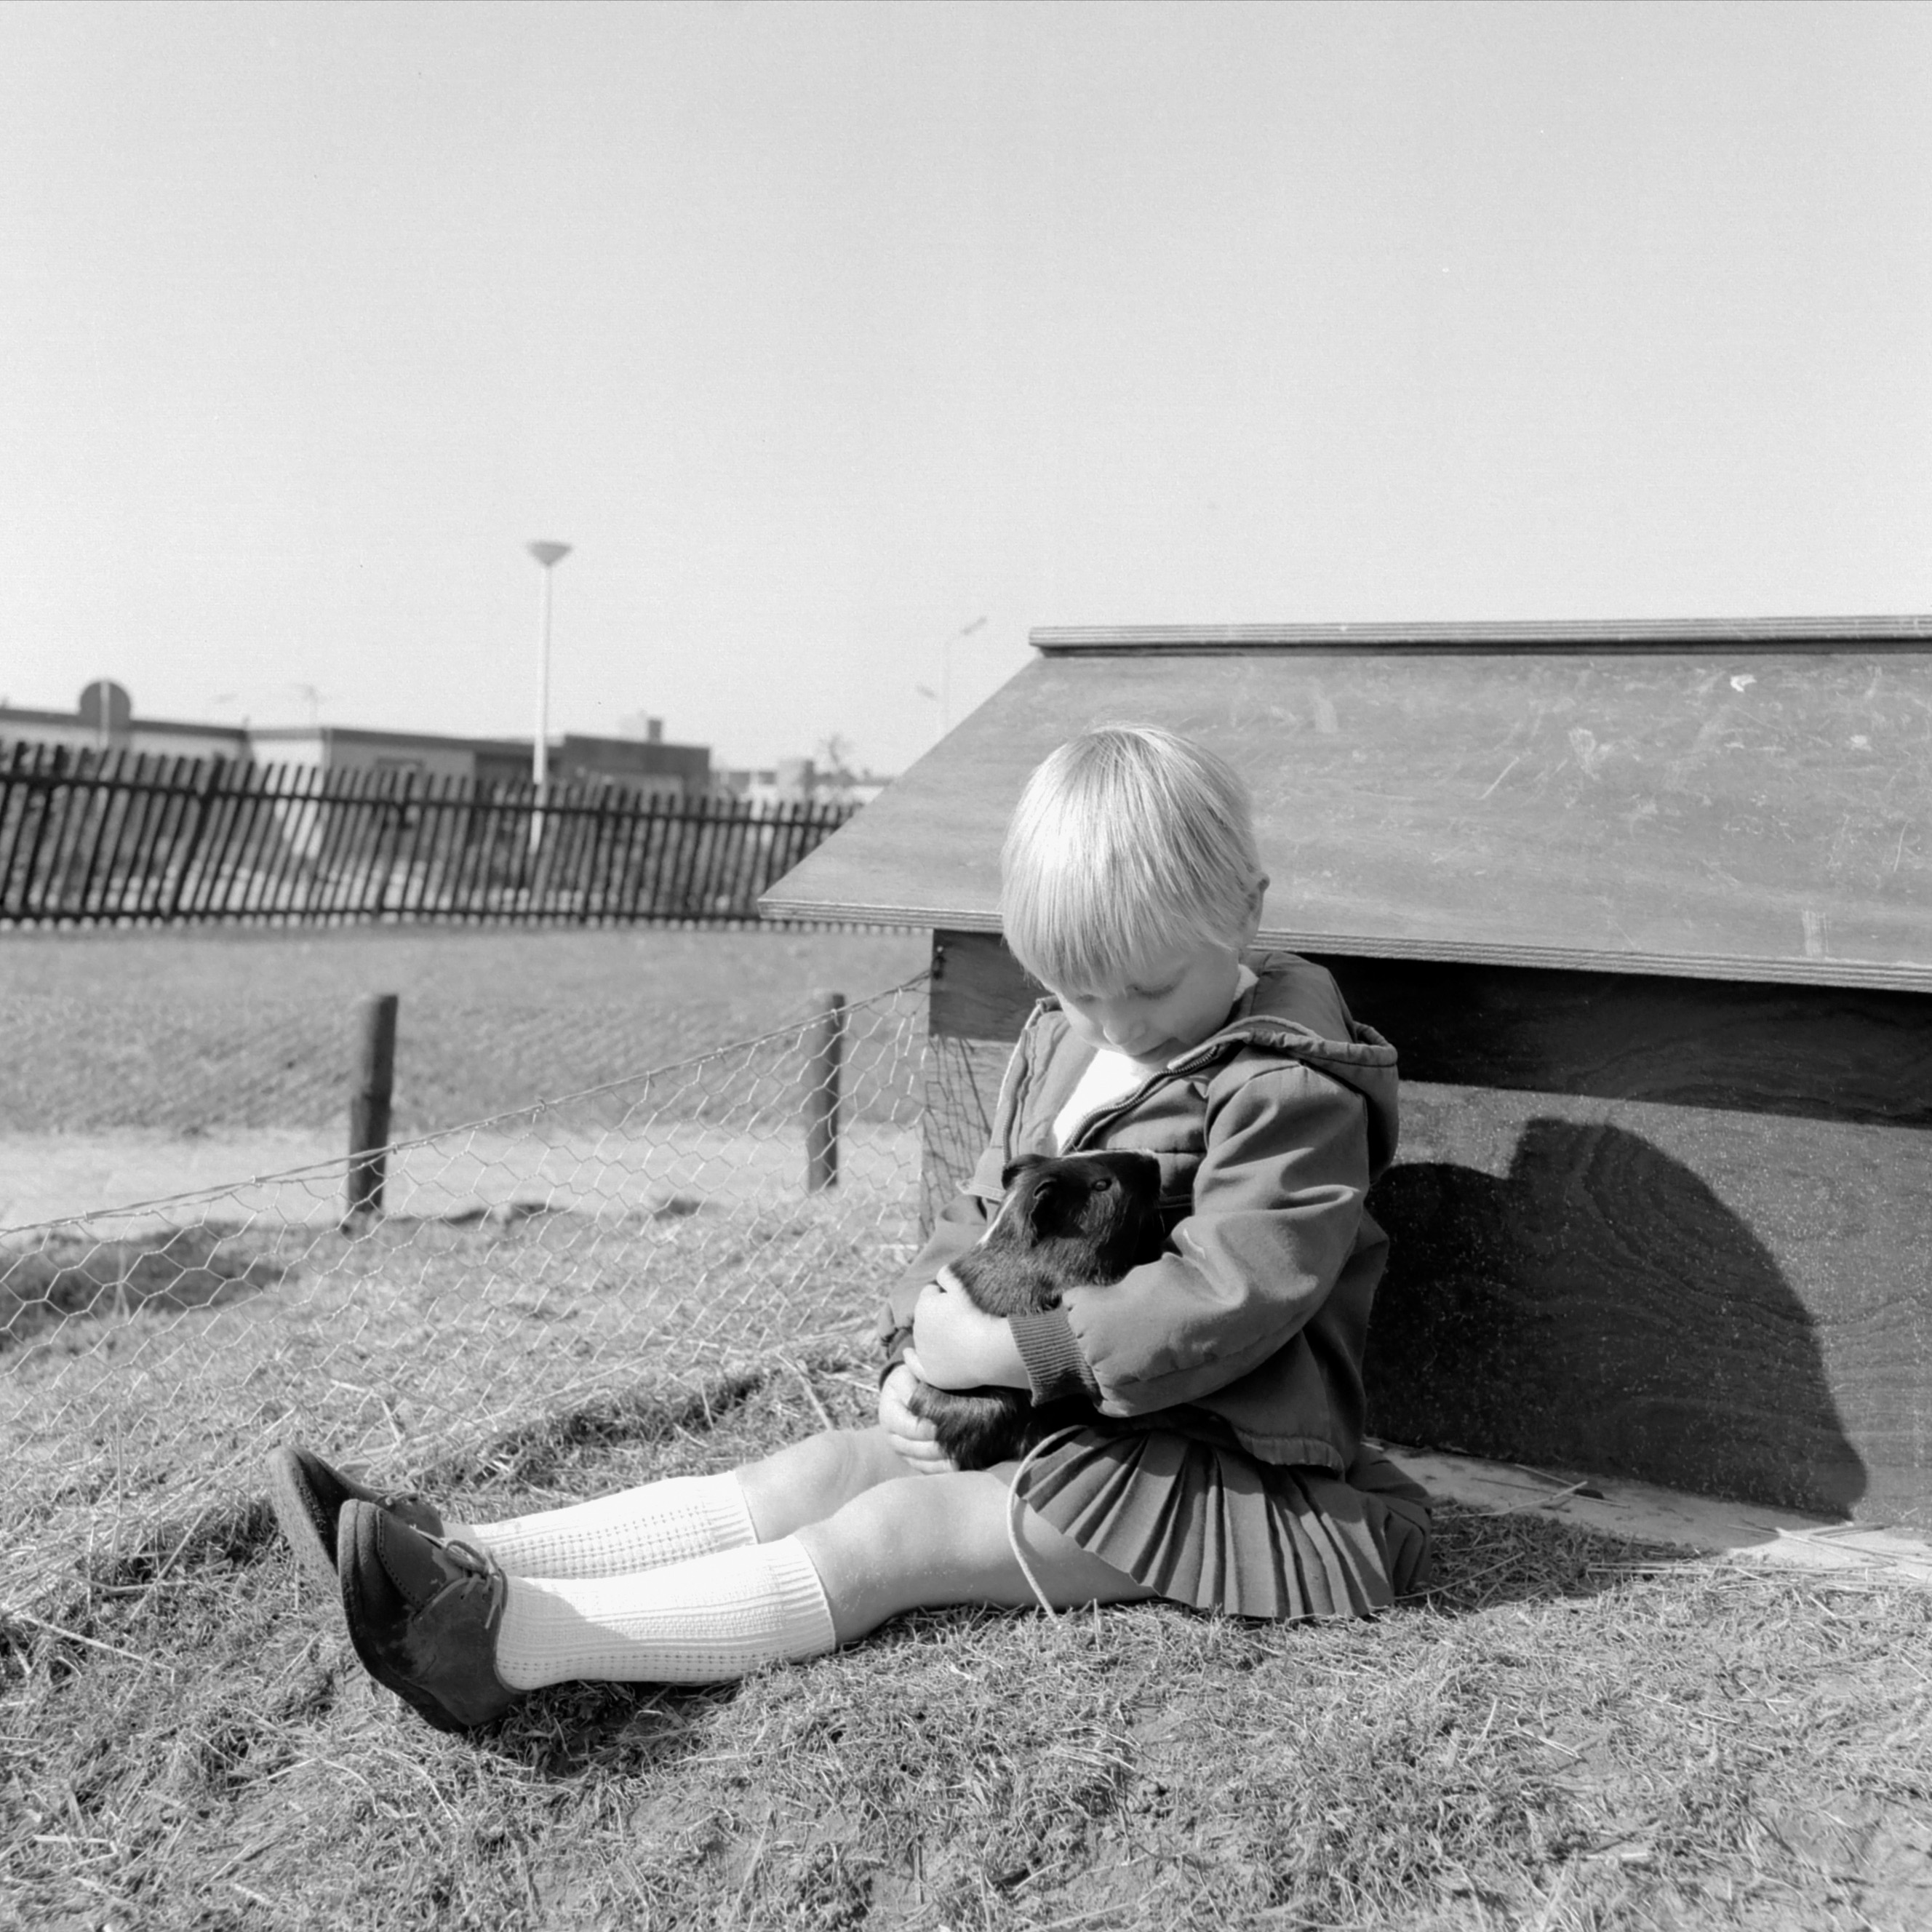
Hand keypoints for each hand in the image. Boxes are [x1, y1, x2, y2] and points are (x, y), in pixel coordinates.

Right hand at [878, 1359, 954, 1474]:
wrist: (906, 1390)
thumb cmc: (912, 1379)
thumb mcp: (908, 1375)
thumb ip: (915, 1388)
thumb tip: (923, 1401)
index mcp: (889, 1415)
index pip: (910, 1428)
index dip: (929, 1429)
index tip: (948, 1426)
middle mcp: (893, 1438)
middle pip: (916, 1449)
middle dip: (939, 1447)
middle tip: (963, 1442)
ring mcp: (904, 1451)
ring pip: (923, 1463)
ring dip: (944, 1460)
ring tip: (965, 1454)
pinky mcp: (914, 1459)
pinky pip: (929, 1470)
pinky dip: (945, 1469)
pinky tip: (962, 1463)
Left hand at [910, 1277, 1028, 1391]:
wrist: (987, 1350)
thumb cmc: (977, 1315)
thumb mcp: (961, 1287)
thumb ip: (947, 1275)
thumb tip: (940, 1273)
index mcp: (924, 1306)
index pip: (930, 1293)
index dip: (943, 1294)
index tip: (957, 1299)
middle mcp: (918, 1329)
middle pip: (925, 1316)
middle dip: (937, 1315)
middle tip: (960, 1319)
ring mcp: (923, 1352)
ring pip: (923, 1338)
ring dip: (932, 1335)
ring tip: (955, 1337)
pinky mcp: (930, 1373)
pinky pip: (915, 1365)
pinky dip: (911, 1359)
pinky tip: (908, 1353)